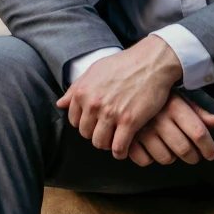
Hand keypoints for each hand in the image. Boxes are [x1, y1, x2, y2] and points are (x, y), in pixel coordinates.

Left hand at [56, 35, 182, 159]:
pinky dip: (121, 151)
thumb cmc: (125, 64)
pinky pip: (119, 148)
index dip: (86, 122)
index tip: (96, 121)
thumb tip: (61, 104)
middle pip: (87, 134)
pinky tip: (126, 146)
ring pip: (100, 143)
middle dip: (96, 132)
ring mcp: (111, 113)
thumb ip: (76, 87)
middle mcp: (94, 103)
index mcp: (83, 91)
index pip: (74, 121)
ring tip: (116, 137)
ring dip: (108, 143)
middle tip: (108, 128)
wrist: (152, 62)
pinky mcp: (129, 121)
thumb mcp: (96, 69)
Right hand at [128, 91, 213, 166]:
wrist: (126, 88)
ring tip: (170, 148)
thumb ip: (198, 113)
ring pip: (165, 158)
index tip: (211, 154)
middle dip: (193, 157)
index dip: (208, 147)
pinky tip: (151, 148)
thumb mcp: (179, 99)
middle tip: (194, 155)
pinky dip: (149, 158)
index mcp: (174, 106)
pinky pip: (144, 161)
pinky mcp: (128, 138)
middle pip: (184, 149)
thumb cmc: (159, 97)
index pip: (198, 132)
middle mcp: (159, 118)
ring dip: (171, 157)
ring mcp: (143, 129)